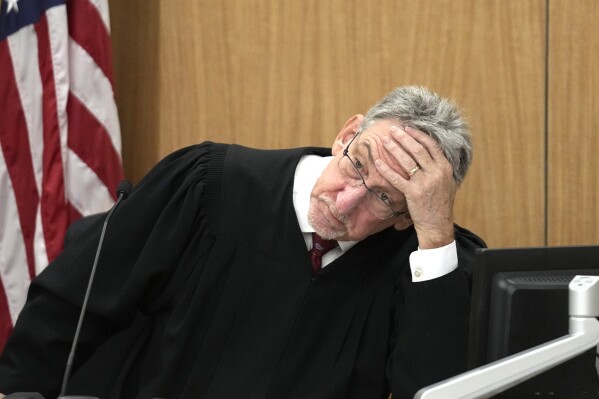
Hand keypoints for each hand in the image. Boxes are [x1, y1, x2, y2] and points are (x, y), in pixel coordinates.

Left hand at [375, 125, 455, 248]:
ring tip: (385, 140)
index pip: (431, 145)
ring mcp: (424, 183)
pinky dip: (386, 169)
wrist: (438, 224)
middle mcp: (436, 173)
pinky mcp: (413, 193)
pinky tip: (378, 162)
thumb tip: (428, 152)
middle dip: (403, 137)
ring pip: (406, 160)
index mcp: (445, 168)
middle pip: (417, 149)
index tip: (407, 128)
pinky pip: (396, 178)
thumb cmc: (440, 204)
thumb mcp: (447, 182)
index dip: (418, 135)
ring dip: (394, 148)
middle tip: (392, 129)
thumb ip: (439, 167)